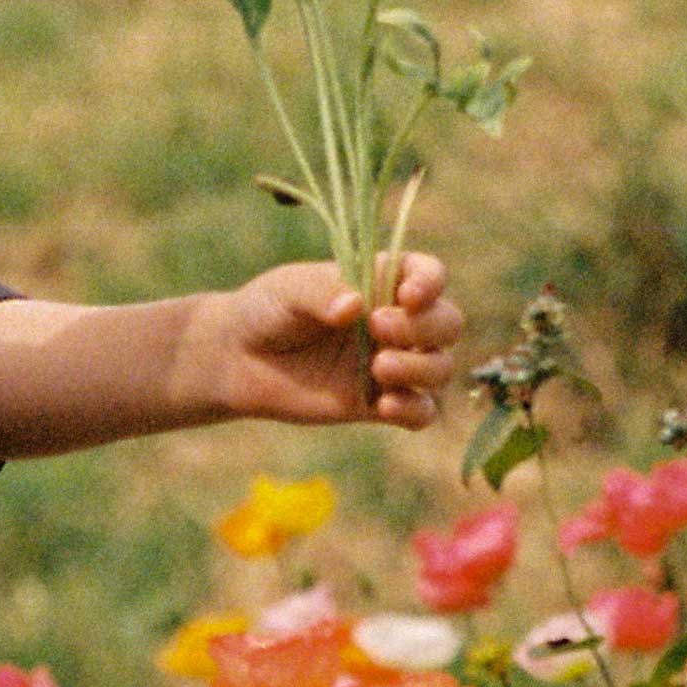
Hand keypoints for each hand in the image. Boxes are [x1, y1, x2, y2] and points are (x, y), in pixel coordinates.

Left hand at [194, 255, 463, 430]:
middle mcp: (398, 321)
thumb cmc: (268, 310)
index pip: (430, 274)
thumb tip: (354, 307)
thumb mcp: (289, 290)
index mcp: (383, 281)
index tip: (407, 296)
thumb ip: (321, 292)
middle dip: (424, 327)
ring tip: (378, 366)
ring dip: (419, 367)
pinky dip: (414, 410)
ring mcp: (392, 363)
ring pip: (440, 367)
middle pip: (448, 323)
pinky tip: (385, 405)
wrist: (239, 358)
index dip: (430, 283)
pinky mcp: (378, 404)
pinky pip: (421, 412)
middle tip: (377, 328)